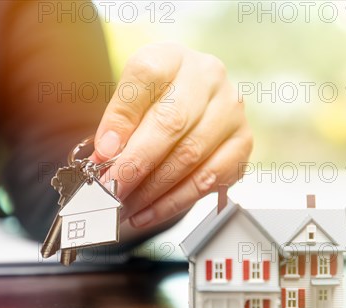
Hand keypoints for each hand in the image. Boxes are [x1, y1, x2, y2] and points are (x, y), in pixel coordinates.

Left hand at [91, 43, 251, 228]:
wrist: (192, 102)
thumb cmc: (158, 101)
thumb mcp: (131, 98)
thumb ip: (118, 121)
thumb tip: (107, 153)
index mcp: (174, 57)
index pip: (146, 77)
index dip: (122, 119)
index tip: (103, 155)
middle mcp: (209, 78)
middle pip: (171, 123)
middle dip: (135, 165)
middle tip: (111, 190)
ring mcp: (231, 111)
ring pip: (190, 157)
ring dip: (153, 191)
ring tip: (125, 206)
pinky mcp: (242, 143)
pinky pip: (208, 180)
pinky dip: (174, 202)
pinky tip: (149, 212)